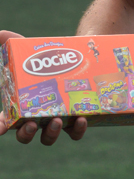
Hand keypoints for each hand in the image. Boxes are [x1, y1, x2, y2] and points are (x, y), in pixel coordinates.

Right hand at [0, 29, 87, 144]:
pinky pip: (74, 132)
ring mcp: (55, 119)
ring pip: (49, 136)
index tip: (0, 128)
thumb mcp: (26, 49)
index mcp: (20, 104)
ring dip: (51, 133)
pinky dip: (77, 130)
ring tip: (57, 120)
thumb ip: (10, 41)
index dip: (0, 126)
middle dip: (27, 133)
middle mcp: (36, 115)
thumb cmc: (44, 57)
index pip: (5, 121)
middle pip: (26, 134)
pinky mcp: (75, 118)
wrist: (76, 56)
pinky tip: (81, 118)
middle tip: (32, 124)